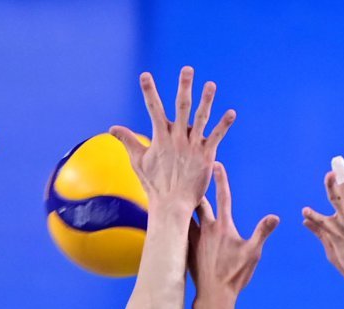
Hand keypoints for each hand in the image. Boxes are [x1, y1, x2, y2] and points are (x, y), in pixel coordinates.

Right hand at [111, 67, 234, 213]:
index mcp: (160, 137)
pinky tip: (231, 113)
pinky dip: (224, 125)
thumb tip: (112, 128)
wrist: (171, 205)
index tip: (144, 75)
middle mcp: (177, 138)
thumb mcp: (138, 161)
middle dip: (184, 87)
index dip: (148, 92)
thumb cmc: (154, 185)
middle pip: (181, 107)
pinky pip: (216, 137)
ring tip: (211, 84)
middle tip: (188, 69)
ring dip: (206, 100)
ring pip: (201, 118)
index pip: (153, 109)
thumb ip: (128, 140)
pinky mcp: (206, 156)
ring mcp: (192, 146)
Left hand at [189, 163, 278, 295]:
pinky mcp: (187, 248)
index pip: (223, 197)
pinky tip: (174, 218)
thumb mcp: (253, 253)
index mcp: (223, 227)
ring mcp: (194, 238)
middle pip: (200, 201)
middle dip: (199, 187)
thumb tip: (275, 217)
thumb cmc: (234, 275)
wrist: (213, 294)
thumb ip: (262, 232)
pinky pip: (181, 229)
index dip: (220, 179)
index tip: (216, 163)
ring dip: (187, 203)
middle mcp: (206, 229)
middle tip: (194, 173)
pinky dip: (179, 219)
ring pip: (188, 214)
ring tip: (182, 192)